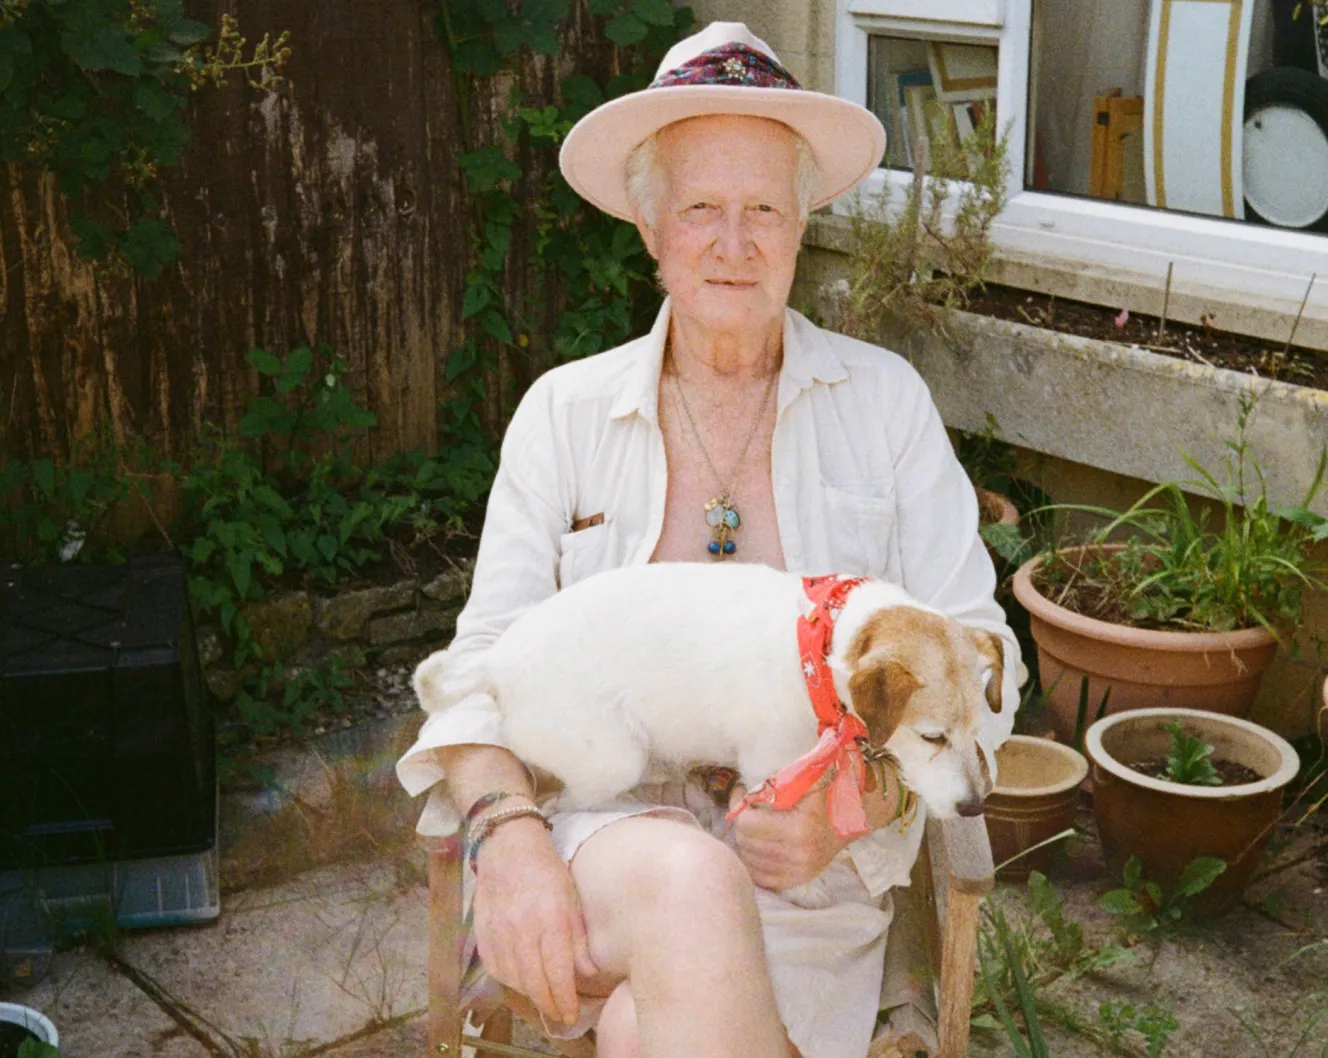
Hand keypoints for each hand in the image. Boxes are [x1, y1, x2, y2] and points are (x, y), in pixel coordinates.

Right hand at [472, 816, 599, 1026]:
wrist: (507, 844)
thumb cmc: (546, 868)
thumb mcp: (571, 897)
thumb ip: (578, 937)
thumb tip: (588, 972)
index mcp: (550, 917)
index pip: (558, 972)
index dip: (564, 999)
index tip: (571, 1014)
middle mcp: (522, 927)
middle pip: (534, 982)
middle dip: (548, 1004)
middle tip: (560, 1015)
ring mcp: (499, 930)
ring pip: (513, 979)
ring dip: (530, 995)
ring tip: (543, 998)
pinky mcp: (482, 930)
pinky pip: (494, 967)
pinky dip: (509, 980)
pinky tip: (520, 981)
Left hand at [728, 780, 847, 890]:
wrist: (847, 826)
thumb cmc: (824, 800)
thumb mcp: (810, 782)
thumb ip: (784, 778)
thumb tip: (753, 782)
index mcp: (798, 828)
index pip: (747, 823)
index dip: (739, 806)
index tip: (741, 793)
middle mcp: (797, 854)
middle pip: (745, 841)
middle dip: (742, 822)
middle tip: (747, 808)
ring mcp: (796, 871)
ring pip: (748, 858)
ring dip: (746, 840)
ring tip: (753, 825)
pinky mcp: (795, 881)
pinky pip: (758, 875)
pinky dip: (754, 860)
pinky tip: (758, 845)